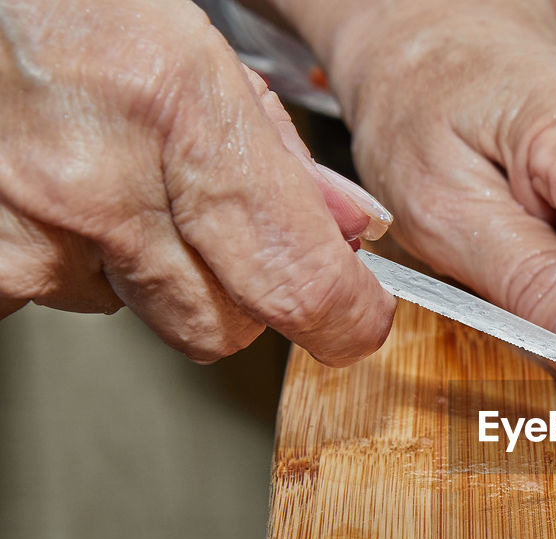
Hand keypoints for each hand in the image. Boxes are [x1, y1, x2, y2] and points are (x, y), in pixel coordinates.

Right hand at [0, 0, 394, 365]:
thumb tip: (348, 229)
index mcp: (179, 110)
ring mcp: (33, 228)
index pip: (296, 278)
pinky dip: (74, 266)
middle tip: (224, 237)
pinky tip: (63, 203)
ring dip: (148, 272)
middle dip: (241, 298)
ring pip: (142, 314)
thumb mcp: (196, 52)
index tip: (356, 320)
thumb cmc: (72, 13)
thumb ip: (281, 151)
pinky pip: (61, 301)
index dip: (344, 318)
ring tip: (115, 185)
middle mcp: (101, 182)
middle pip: (221, 325)